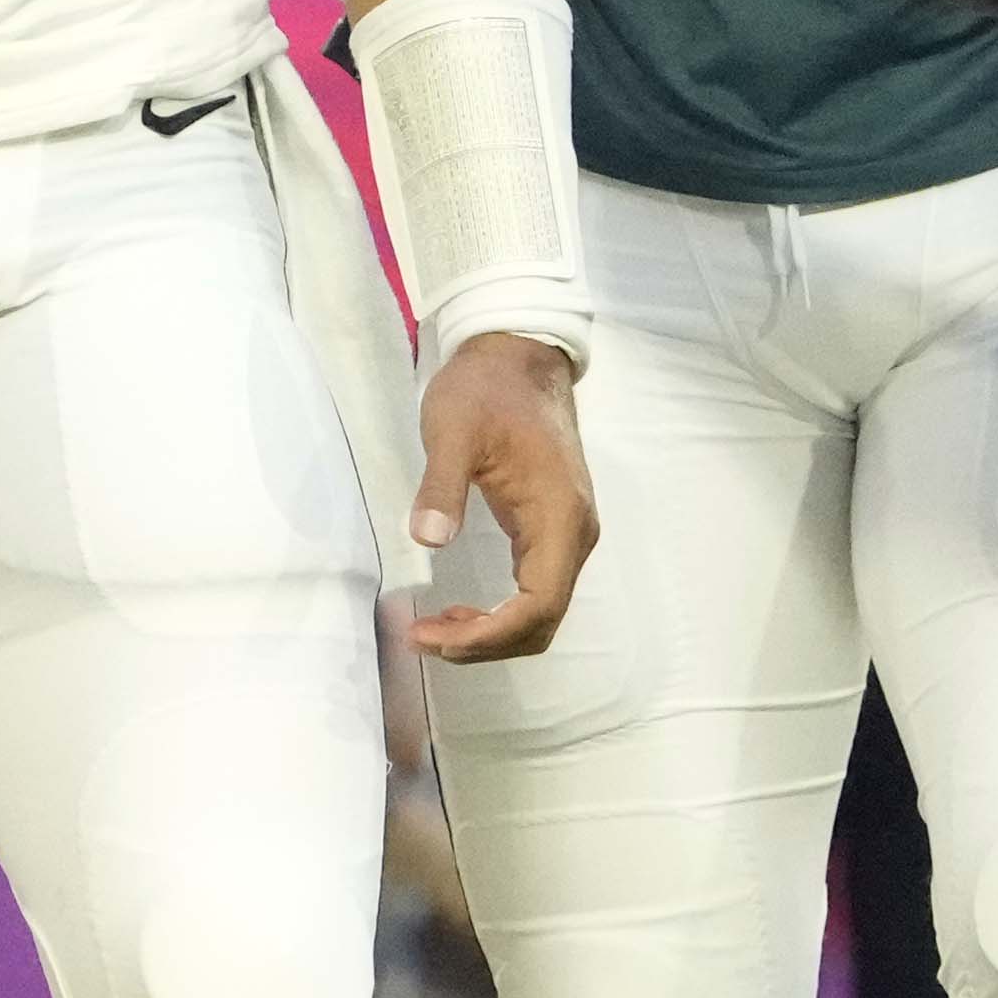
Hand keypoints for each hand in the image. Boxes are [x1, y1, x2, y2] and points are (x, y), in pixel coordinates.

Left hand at [406, 329, 596, 662]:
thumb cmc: (486, 389)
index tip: (434, 635)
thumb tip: (428, 540)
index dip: (489, 634)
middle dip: (484, 642)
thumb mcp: (452, 430)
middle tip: (422, 638)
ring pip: (541, 612)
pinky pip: (536, 591)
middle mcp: (575, 534)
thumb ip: (442, 486)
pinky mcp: (553, 528)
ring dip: (491, 633)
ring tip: (434, 630)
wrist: (519, 355)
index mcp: (559, 515)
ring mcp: (569, 533)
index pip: (538, 604)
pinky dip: (500, 613)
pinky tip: (459, 611)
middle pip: (542, 620)